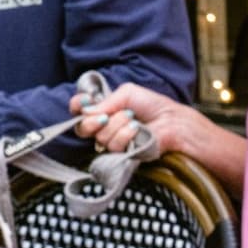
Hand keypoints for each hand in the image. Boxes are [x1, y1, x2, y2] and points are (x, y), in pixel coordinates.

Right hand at [71, 82, 199, 157]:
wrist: (171, 121)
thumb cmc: (152, 105)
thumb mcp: (127, 93)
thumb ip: (105, 101)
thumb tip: (86, 111)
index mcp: (103, 109)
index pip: (78, 109)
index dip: (77, 106)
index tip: (84, 101)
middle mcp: (104, 126)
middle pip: (82, 128)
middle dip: (92, 121)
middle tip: (106, 117)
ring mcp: (112, 141)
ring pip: (100, 137)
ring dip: (118, 124)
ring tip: (133, 119)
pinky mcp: (121, 155)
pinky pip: (113, 146)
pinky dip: (125, 134)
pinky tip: (136, 130)